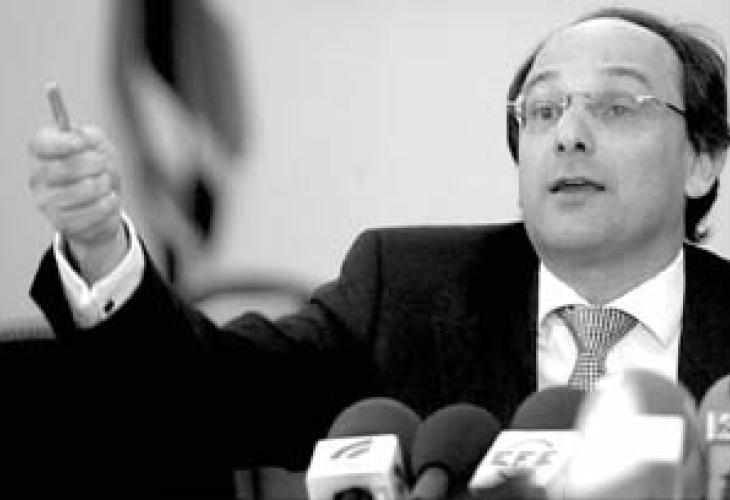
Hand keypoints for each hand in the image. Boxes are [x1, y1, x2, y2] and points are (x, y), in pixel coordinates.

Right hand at [29, 125, 126, 282]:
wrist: (105, 205)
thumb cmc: (98, 171)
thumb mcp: (98, 147)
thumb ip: (90, 136)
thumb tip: (82, 136)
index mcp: (42, 154)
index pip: (40, 145)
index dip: (62, 143)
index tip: (83, 143)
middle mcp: (37, 178)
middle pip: (64, 168)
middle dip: (95, 164)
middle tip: (103, 166)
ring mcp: (47, 203)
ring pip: (84, 190)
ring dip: (105, 185)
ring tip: (106, 185)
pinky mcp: (62, 224)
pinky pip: (95, 212)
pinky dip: (110, 204)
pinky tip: (108, 201)